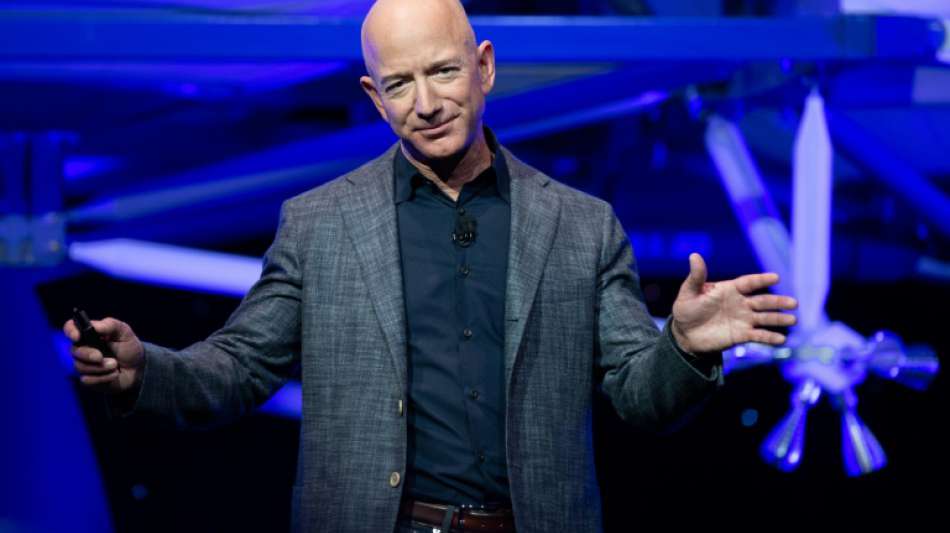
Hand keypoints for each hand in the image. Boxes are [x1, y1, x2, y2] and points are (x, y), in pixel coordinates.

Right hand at [63, 316, 144, 393]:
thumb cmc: (129, 347)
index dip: (70, 331)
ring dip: (100, 367)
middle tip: (100, 357)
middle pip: (73, 351)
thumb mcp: (124, 332)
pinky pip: (87, 380)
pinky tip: (114, 375)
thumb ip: (110, 325)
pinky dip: (103, 378)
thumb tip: (94, 325)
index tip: (77, 336)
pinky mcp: (88, 379)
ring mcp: (84, 364)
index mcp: (89, 334)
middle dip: (87, 354)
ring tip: (115, 365)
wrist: (138, 368)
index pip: (70, 328)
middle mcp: (83, 348)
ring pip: (80, 367)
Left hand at [671, 253, 796, 353]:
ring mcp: (743, 320)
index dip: (761, 280)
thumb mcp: (688, 293)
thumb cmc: (686, 310)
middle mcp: (740, 303)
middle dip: (778, 302)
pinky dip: (770, 338)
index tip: (776, 277)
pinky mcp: (741, 335)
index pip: (749, 283)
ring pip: (765, 318)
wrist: (685, 334)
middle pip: (763, 301)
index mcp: (730, 290)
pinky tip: (781, 339)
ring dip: (779, 319)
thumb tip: (694, 255)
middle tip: (794, 303)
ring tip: (793, 320)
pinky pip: (758, 336)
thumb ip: (696, 277)